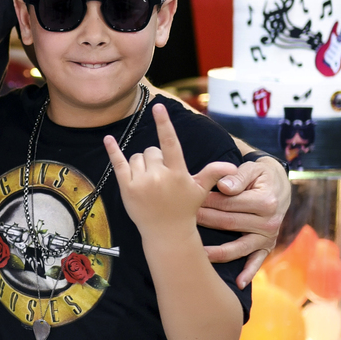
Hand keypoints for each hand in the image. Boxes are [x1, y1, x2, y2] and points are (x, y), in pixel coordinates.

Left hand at [106, 103, 234, 241]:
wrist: (166, 233)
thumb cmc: (184, 209)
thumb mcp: (200, 190)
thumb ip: (213, 173)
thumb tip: (232, 167)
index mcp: (177, 173)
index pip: (170, 142)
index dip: (164, 123)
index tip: (158, 107)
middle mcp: (158, 176)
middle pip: (151, 151)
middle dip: (155, 159)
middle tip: (161, 178)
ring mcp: (140, 183)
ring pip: (137, 157)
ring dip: (141, 164)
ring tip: (150, 181)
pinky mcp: (126, 189)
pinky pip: (118, 163)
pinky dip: (113, 150)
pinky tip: (108, 139)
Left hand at [196, 153, 289, 285]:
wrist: (278, 187)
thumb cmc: (259, 177)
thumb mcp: (252, 170)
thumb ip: (238, 177)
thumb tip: (223, 187)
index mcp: (265, 201)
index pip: (229, 203)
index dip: (208, 202)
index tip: (189, 202)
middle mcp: (269, 222)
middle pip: (229, 224)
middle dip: (205, 222)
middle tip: (183, 221)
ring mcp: (267, 237)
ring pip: (237, 247)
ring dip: (216, 251)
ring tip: (197, 253)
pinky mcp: (266, 248)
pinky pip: (256, 262)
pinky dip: (248, 273)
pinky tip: (238, 283)